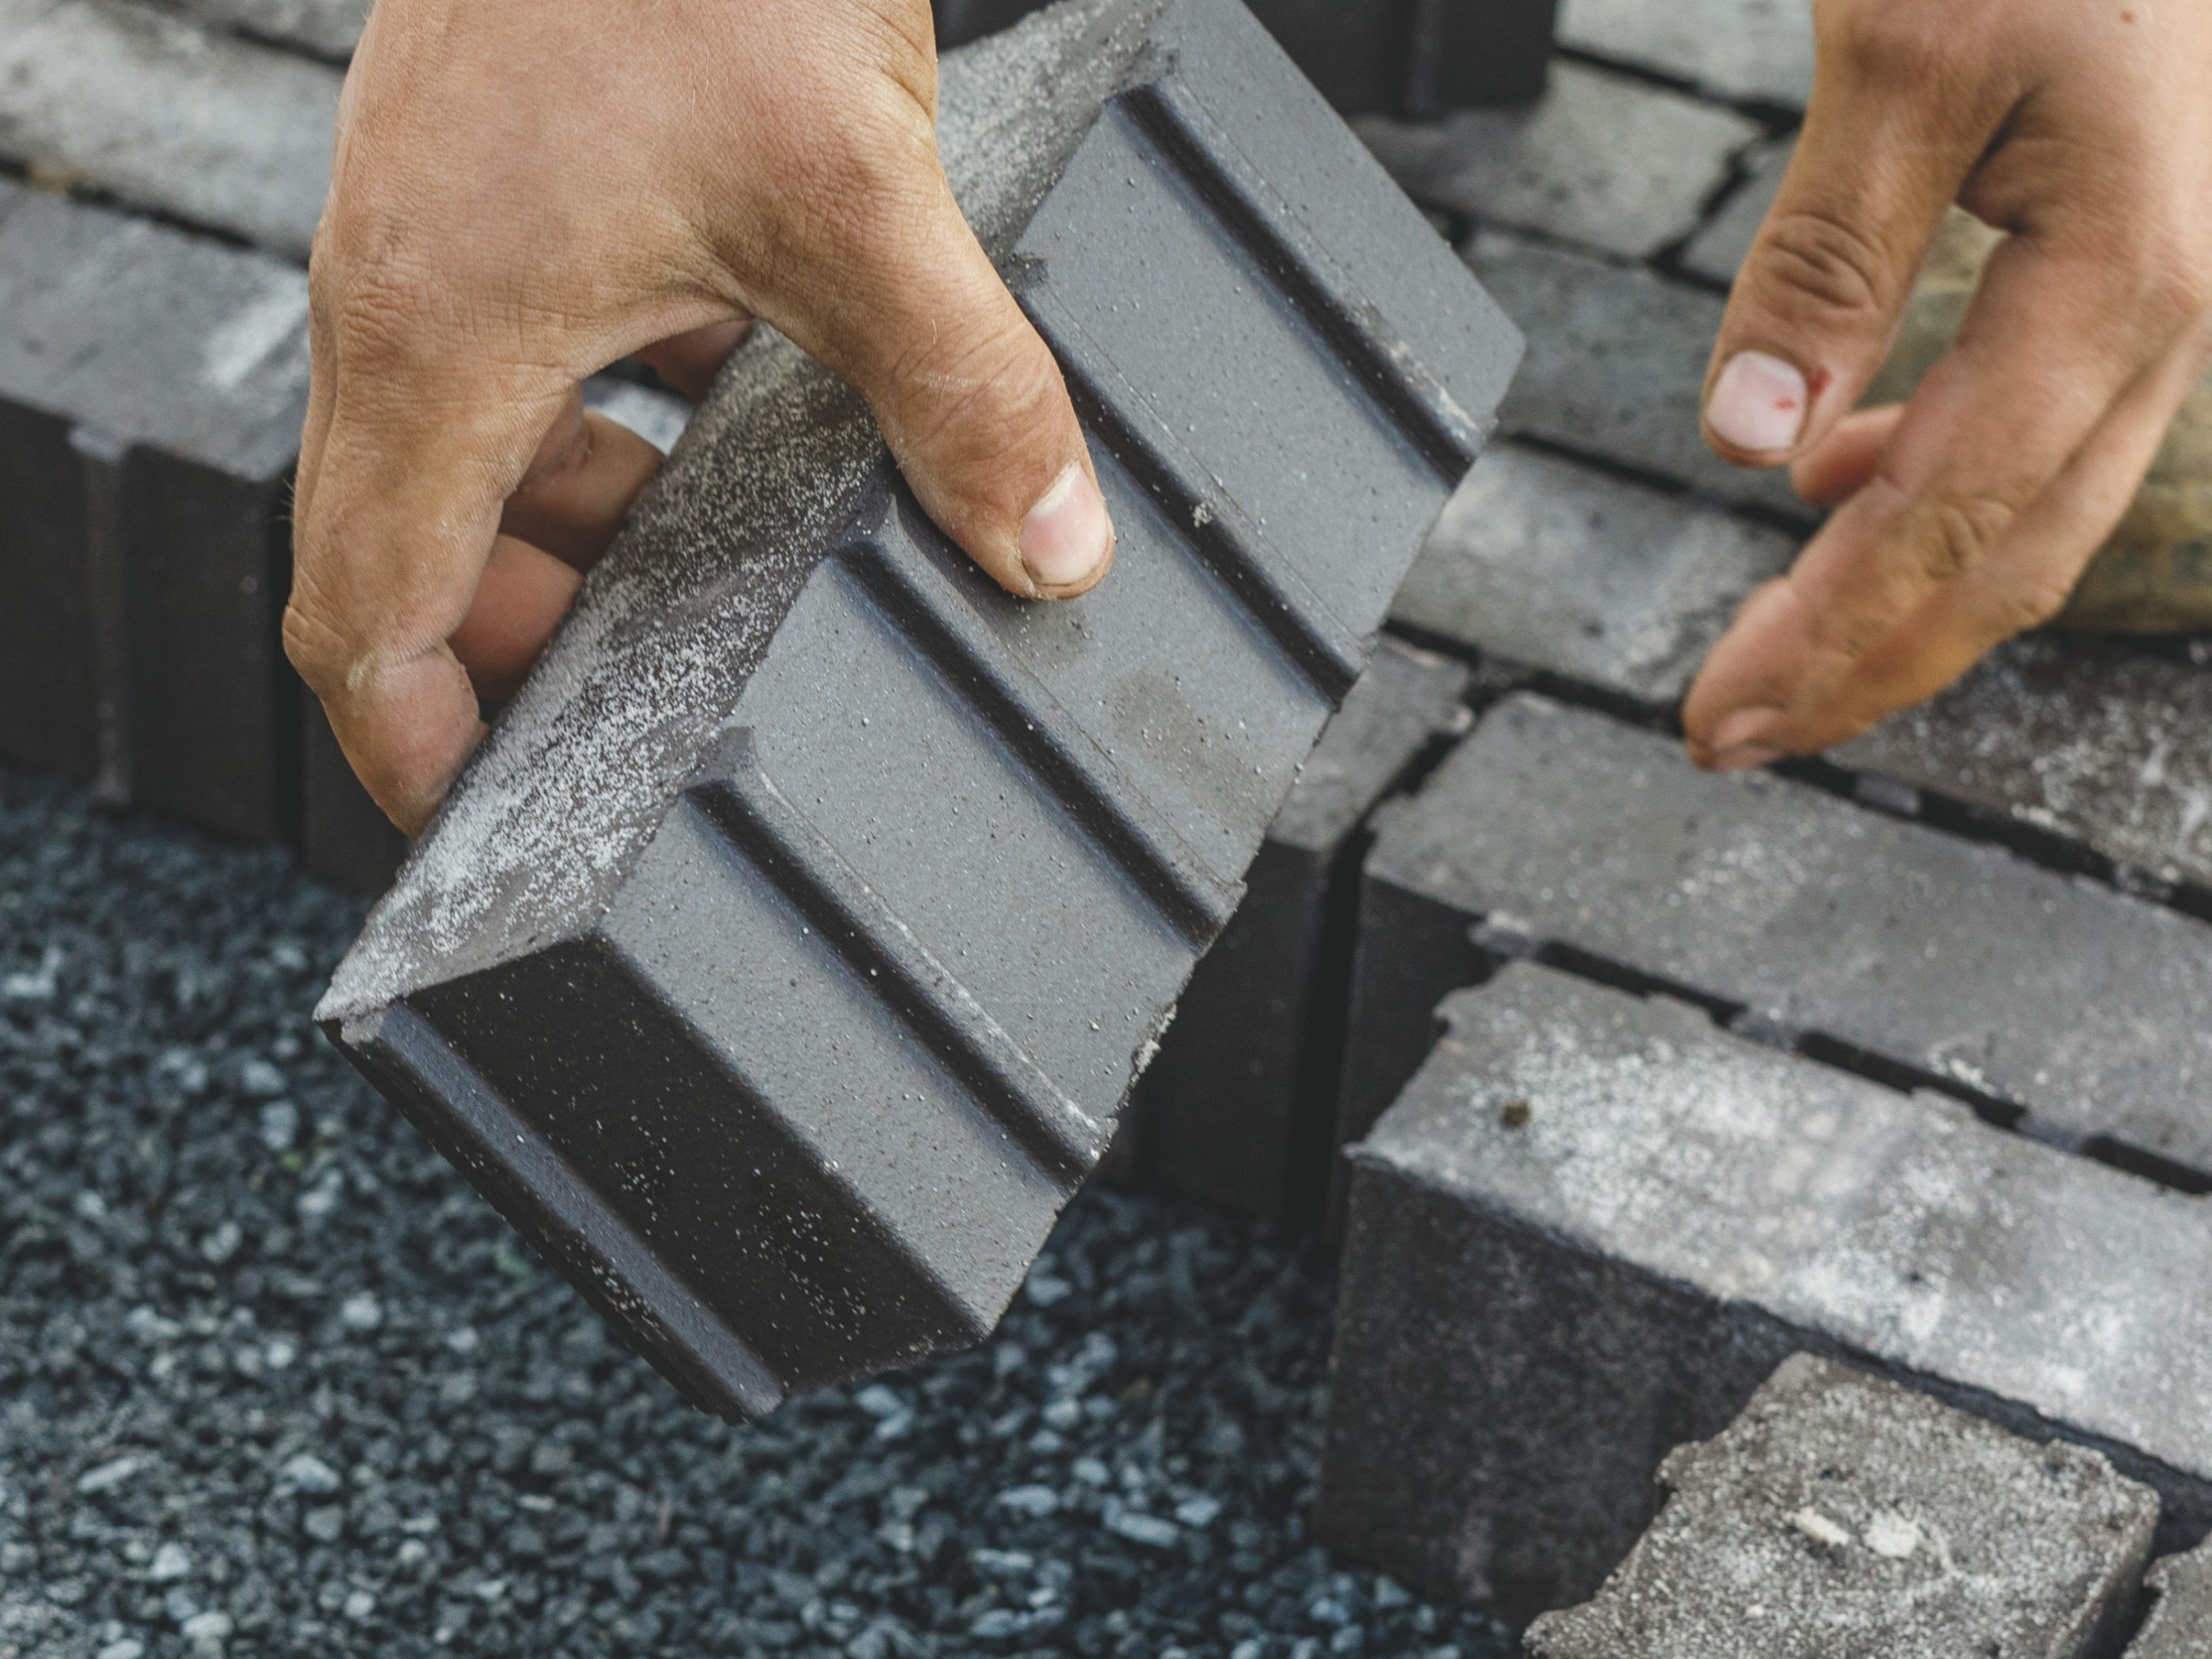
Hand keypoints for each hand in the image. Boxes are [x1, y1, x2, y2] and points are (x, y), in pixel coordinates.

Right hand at [286, 0, 1114, 834]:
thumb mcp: (859, 203)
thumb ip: (964, 393)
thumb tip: (1047, 543)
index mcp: (438, 341)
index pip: (362, 622)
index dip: (414, 757)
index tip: (487, 832)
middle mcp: (407, 295)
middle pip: (415, 552)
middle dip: (528, 648)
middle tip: (651, 700)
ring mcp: (445, 226)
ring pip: (473, 447)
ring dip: (579, 526)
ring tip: (707, 566)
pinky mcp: (507, 171)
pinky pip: (531, 347)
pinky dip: (616, 409)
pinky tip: (734, 400)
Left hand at [1684, 0, 2211, 770]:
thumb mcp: (1905, 55)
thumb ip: (1825, 257)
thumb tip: (1748, 439)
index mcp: (2120, 279)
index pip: (1941, 523)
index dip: (1826, 640)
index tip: (1719, 716)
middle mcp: (2164, 310)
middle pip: (2005, 561)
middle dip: (1859, 668)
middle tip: (1728, 734)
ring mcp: (2154, 296)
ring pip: (2026, 514)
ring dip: (1893, 601)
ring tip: (1772, 646)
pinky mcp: (2119, 268)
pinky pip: (2030, 432)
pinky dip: (1927, 495)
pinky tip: (1836, 486)